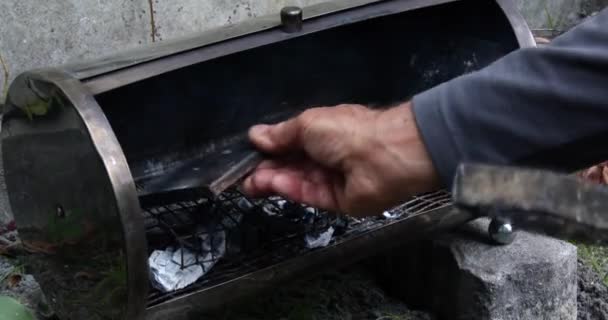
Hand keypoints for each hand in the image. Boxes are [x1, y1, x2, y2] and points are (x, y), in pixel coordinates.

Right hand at [242, 102, 440, 216]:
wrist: (386, 155)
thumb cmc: (348, 131)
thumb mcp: (308, 123)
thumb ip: (281, 134)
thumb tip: (256, 134)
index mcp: (322, 132)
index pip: (290, 144)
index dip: (268, 150)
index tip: (247, 155)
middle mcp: (326, 155)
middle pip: (290, 165)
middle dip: (266, 169)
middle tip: (242, 175)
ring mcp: (331, 179)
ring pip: (296, 181)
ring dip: (272, 180)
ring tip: (249, 182)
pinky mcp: (336, 200)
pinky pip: (309, 194)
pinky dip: (289, 189)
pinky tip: (271, 184)